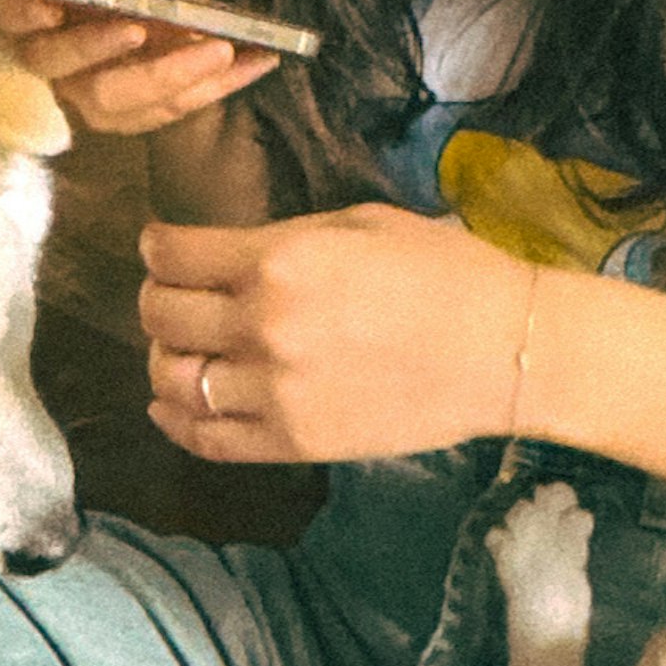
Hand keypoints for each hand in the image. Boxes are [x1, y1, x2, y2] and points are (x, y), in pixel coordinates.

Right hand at [0, 0, 275, 135]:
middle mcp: (54, 53)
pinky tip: (257, 62)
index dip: (26, 14)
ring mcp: (91, 88)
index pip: (13, 15)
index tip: (51, 4)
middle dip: (96, 50)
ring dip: (166, 79)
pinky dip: (214, 89)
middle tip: (138, 28)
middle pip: (58, 66)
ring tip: (219, 51)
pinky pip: (169, 110)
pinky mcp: (135, 111)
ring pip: (113, 100)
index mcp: (36, 0)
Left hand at [140, 206, 533, 466]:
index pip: (171, 255)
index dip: (158, 247)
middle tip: (174, 294)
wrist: (507, 350)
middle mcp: (263, 326)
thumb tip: (226, 252)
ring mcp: (274, 392)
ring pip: (171, 379)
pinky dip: (175, 420)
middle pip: (160, 315)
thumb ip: (283, 236)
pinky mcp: (293, 442)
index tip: (163, 248)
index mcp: (278, 260)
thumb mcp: (360, 222)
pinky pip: (205, 438)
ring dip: (165, 359)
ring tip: (183, 349)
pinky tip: (174, 404)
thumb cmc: (446, 270)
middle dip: (158, 298)